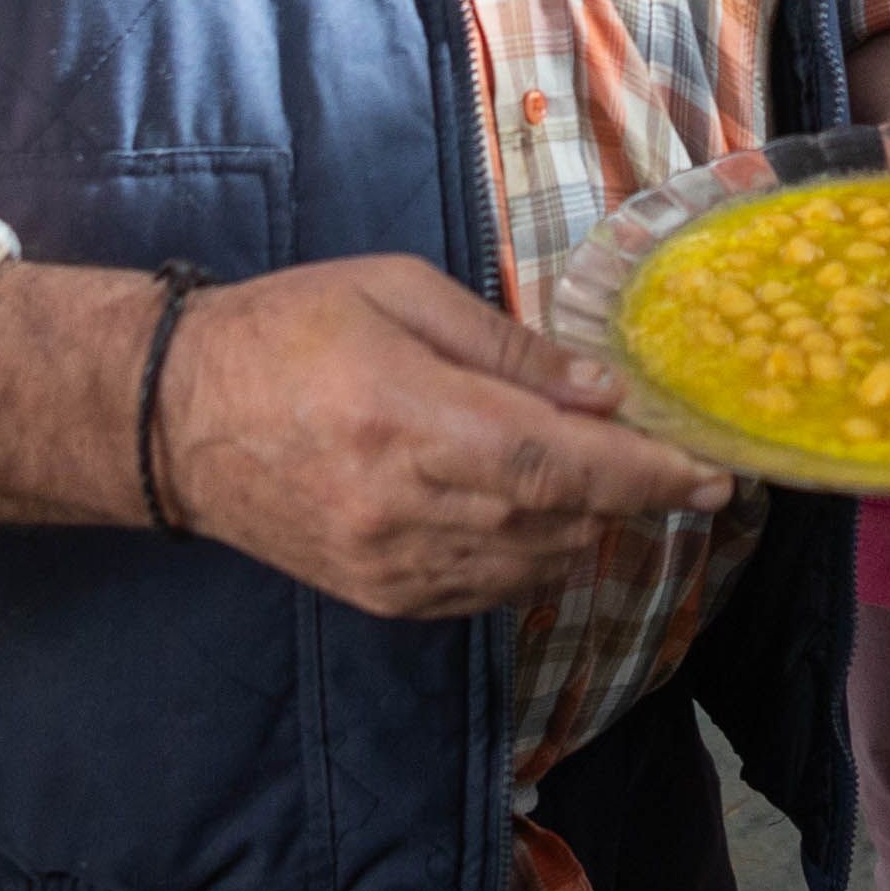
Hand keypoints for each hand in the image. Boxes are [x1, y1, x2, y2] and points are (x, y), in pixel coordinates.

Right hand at [160, 255, 730, 619]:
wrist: (177, 417)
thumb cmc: (292, 329)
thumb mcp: (401, 293)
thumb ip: (508, 350)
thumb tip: (602, 395)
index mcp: (412, 418)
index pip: (560, 466)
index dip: (647, 477)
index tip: (713, 476)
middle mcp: (406, 506)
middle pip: (560, 521)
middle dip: (624, 494)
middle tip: (651, 454)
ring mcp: (392, 564)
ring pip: (533, 565)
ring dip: (579, 524)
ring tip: (578, 474)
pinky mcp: (379, 597)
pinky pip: (488, 593)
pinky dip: (528, 557)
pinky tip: (523, 513)